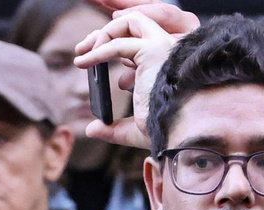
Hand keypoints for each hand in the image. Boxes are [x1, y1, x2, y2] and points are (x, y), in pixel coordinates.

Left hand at [74, 3, 198, 150]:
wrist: (181, 134)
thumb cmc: (166, 133)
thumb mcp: (135, 130)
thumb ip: (114, 128)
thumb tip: (92, 129)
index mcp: (165, 63)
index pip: (138, 40)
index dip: (115, 43)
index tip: (94, 59)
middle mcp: (166, 50)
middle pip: (134, 23)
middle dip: (106, 31)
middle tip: (82, 48)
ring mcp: (162, 47)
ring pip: (130, 22)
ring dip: (104, 33)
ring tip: (83, 53)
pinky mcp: (153, 50)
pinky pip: (119, 44)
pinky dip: (98, 51)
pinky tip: (83, 62)